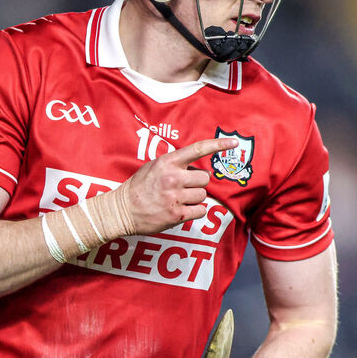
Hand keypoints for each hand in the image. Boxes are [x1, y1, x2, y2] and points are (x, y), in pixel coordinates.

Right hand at [95, 137, 236, 236]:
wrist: (122, 210)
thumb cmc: (140, 188)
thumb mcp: (154, 167)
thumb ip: (175, 165)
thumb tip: (198, 169)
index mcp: (168, 162)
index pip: (198, 149)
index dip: (218, 145)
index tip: (234, 142)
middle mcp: (173, 178)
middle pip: (205, 178)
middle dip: (197, 184)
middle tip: (183, 188)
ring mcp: (175, 197)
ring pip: (203, 195)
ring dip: (195, 198)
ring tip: (179, 199)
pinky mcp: (177, 215)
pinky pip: (200, 211)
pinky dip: (195, 211)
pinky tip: (180, 210)